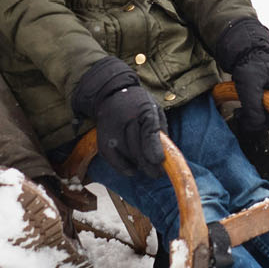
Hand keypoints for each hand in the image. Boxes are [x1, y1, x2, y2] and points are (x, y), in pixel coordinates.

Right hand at [72, 57, 166, 175]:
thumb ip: (160, 131)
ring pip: (128, 157)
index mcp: (143, 109)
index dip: (155, 151)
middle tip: (158, 173)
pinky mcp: (103, 142)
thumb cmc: (138, 105)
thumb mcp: (154, 110)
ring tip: (146, 164)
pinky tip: (133, 168)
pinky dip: (125, 168)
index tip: (160, 162)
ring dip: (140, 165)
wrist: (111, 94)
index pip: (148, 133)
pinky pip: (115, 162)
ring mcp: (112, 132)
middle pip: (138, 150)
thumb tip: (165, 157)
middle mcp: (125, 121)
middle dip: (151, 166)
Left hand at [229, 51, 268, 133]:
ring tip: (239, 115)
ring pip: (267, 115)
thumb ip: (254, 107)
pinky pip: (260, 110)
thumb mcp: (250, 85)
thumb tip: (255, 126)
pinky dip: (251, 114)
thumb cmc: (250, 64)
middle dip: (261, 122)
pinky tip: (240, 112)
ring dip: (254, 119)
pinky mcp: (264, 95)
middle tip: (244, 121)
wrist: (242, 50)